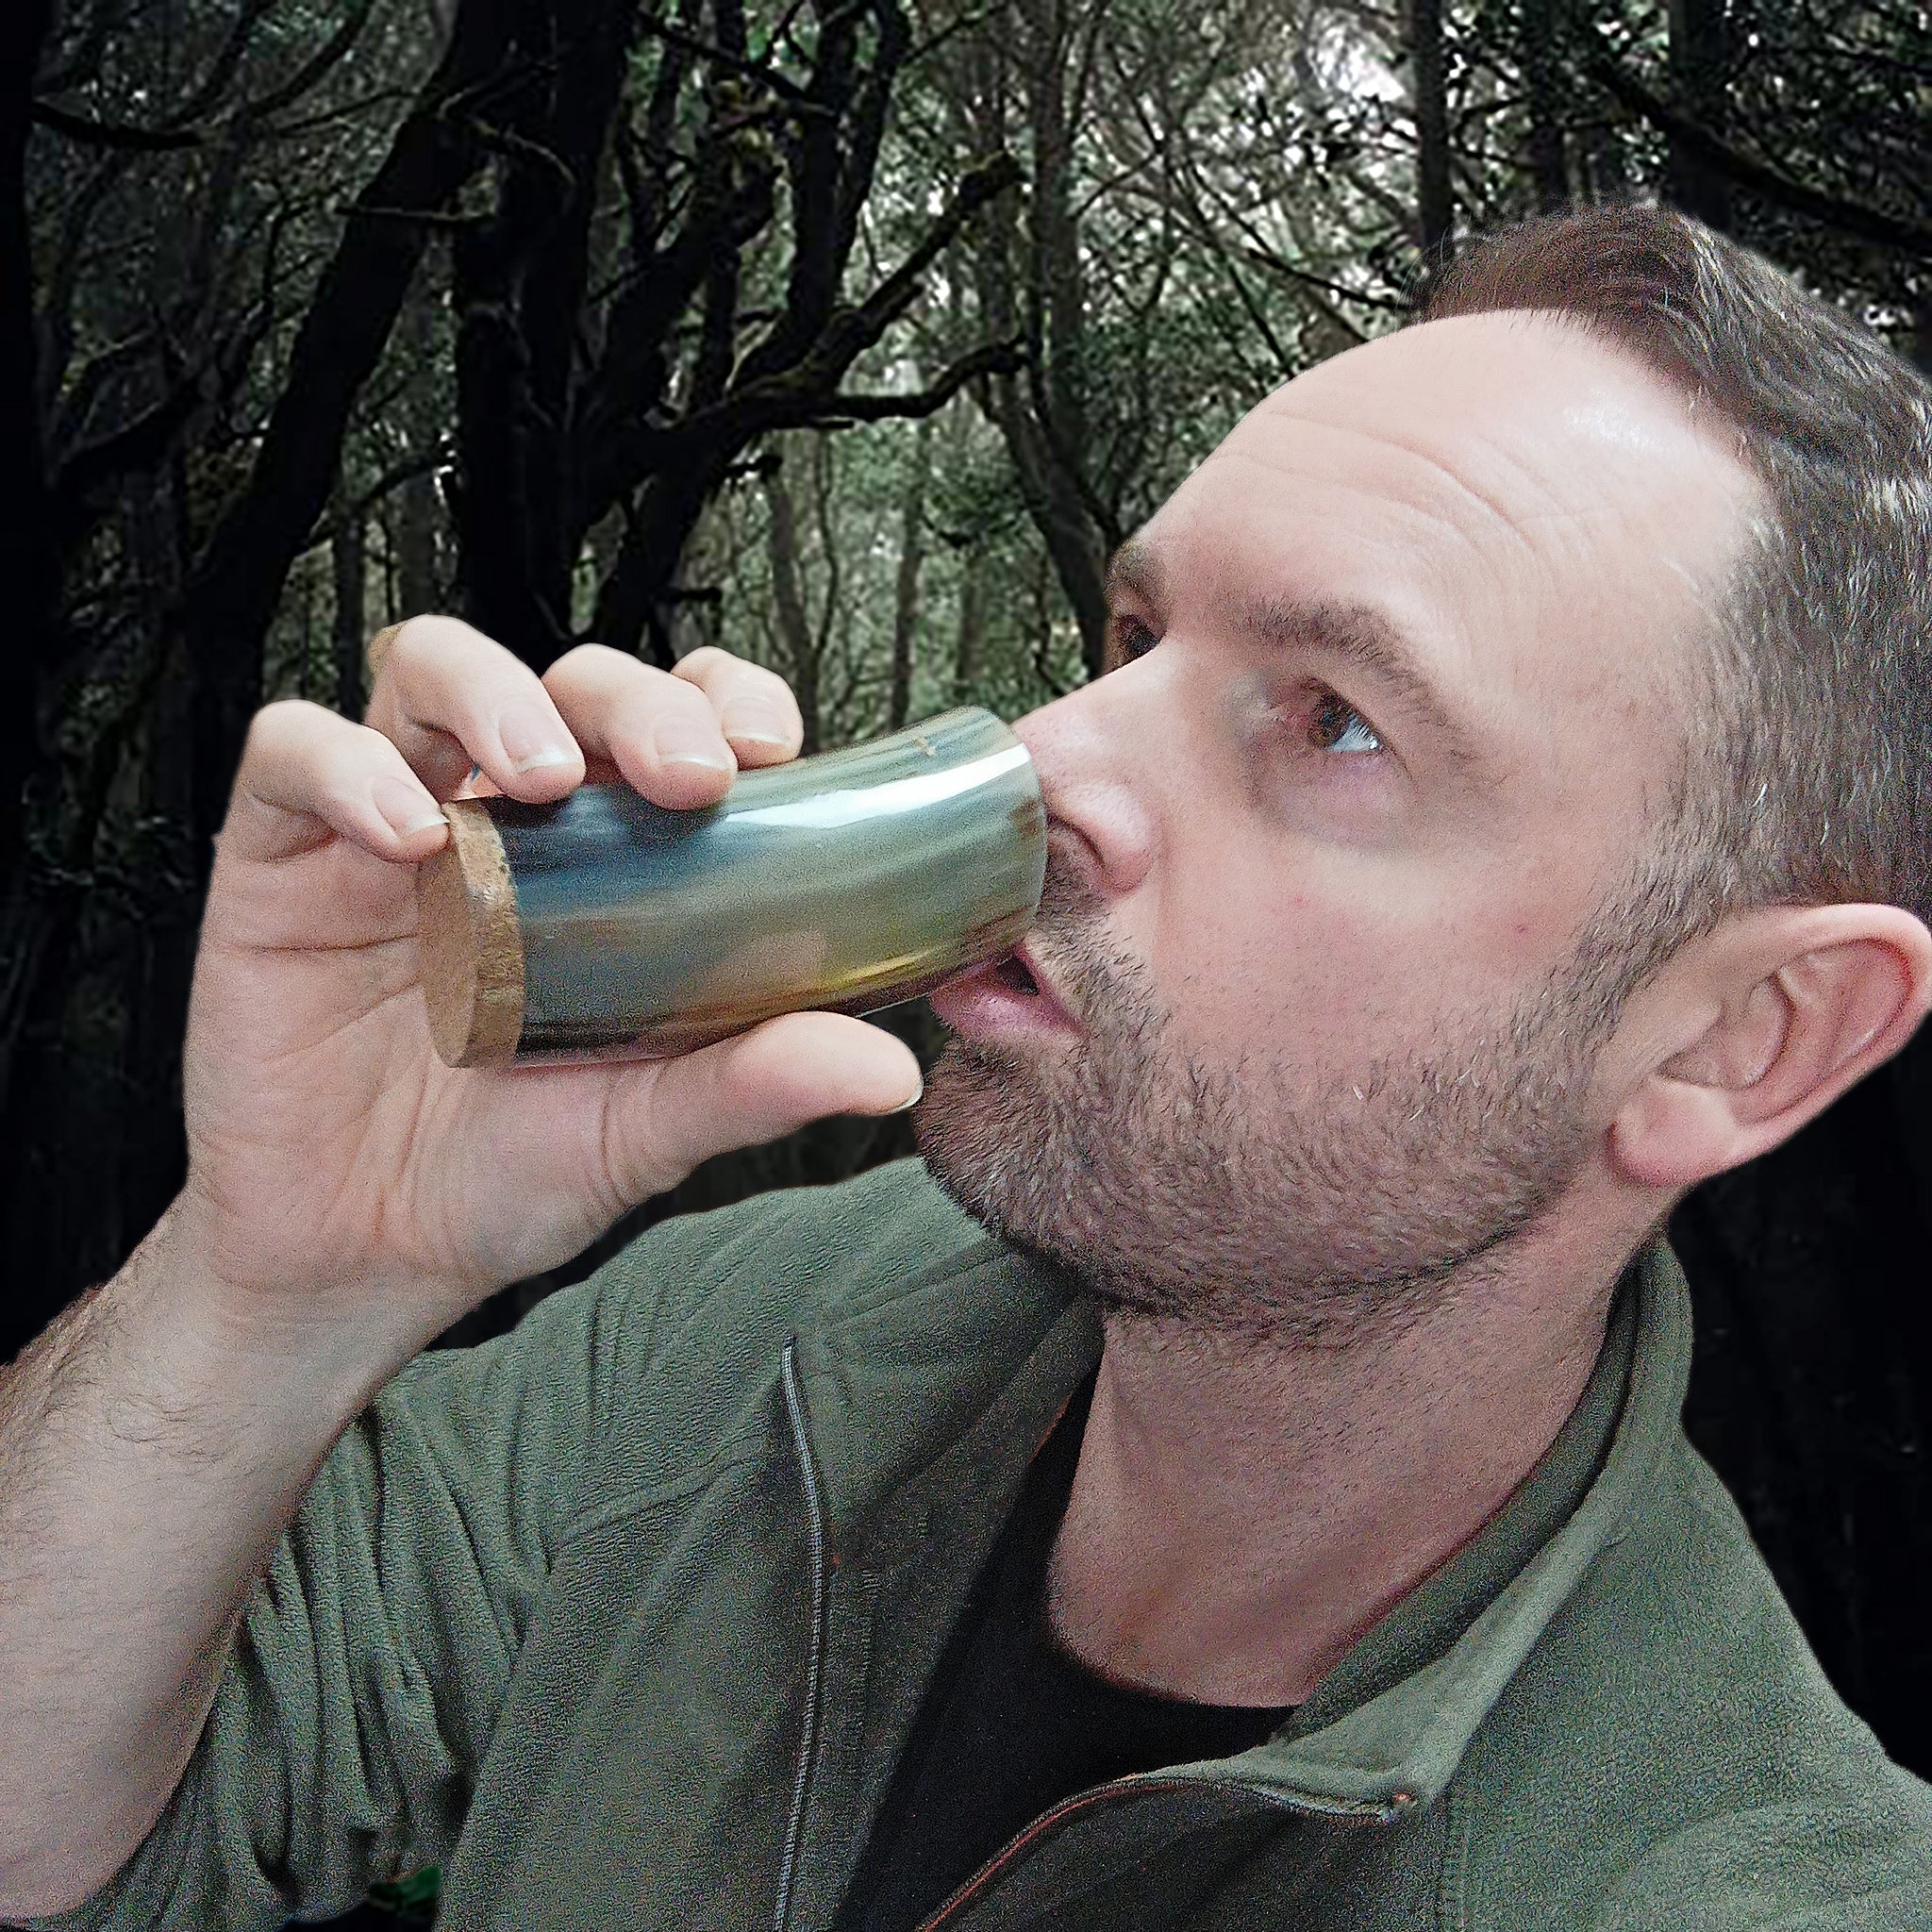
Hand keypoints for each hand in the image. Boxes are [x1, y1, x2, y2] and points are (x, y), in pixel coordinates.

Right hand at [172, 619, 920, 1361]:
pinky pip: (294, 752)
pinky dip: (348, 767)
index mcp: (609, 862)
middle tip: (686, 774)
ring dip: (498, 695)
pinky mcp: (281, 857)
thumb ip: (753, 1083)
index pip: (677, 718)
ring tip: (545, 776)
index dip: (726, 698)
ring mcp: (393, 827)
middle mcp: (509, 822)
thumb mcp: (646, 1130)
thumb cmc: (506, 1174)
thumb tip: (887, 1068)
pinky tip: (407, 834)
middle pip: (571, 679)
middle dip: (636, 698)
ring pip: (432, 671)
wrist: (358, 1258)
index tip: (773, 749)